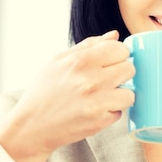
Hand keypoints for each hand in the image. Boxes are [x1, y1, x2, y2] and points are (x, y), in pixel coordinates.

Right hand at [0, 31, 134, 161]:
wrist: (31, 126)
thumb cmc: (44, 91)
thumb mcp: (58, 60)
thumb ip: (89, 45)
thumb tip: (114, 35)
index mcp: (80, 61)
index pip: (120, 49)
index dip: (118, 54)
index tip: (111, 61)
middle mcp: (90, 80)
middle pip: (130, 69)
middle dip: (121, 73)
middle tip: (107, 79)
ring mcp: (96, 102)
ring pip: (130, 93)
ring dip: (120, 95)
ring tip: (104, 96)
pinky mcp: (99, 122)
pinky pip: (119, 112)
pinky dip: (111, 111)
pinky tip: (95, 109)